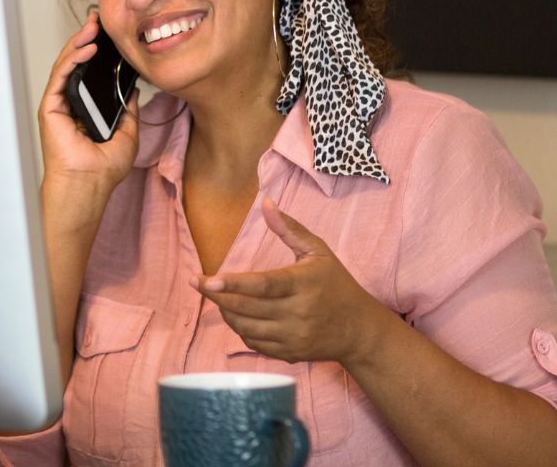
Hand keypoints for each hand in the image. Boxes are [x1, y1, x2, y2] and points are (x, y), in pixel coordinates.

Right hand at [38, 11, 139, 194]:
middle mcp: (70, 104)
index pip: (90, 72)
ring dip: (79, 42)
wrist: (89, 184)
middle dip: (87, 38)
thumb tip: (132, 88)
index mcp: (86, 108)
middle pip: (76, 63)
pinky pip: (60, 75)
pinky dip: (72, 58)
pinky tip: (87, 47)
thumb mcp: (127, 132)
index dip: (97, 50)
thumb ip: (127, 108)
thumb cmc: (103, 169)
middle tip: (99, 19)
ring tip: (94, 27)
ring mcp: (58, 104)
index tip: (109, 32)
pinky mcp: (50, 107)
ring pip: (66, 64)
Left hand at [192, 198, 391, 365]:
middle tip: (196, 283)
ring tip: (217, 296)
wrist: (359, 330)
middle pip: (247, 307)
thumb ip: (290, 228)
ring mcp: (293, 336)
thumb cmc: (337, 284)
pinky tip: (236, 314)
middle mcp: (298, 313)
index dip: (234, 283)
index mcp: (303, 284)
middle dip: (216, 295)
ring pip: (245, 327)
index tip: (208, 279)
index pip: (263, 285)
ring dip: (225, 311)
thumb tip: (265, 202)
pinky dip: (239, 329)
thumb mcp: (319, 251)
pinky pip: (254, 343)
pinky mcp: (290, 353)